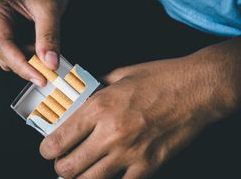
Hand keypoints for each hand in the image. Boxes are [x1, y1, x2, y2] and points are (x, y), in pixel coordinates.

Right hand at [0, 0, 68, 85]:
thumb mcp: (47, 7)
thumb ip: (49, 35)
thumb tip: (51, 63)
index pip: (5, 48)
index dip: (23, 67)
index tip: (42, 78)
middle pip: (6, 56)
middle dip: (28, 65)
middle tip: (50, 68)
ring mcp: (0, 27)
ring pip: (12, 55)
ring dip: (31, 60)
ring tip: (47, 51)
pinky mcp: (10, 31)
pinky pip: (18, 49)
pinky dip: (32, 54)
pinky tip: (42, 48)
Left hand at [39, 42, 239, 177]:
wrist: (196, 89)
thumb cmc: (160, 79)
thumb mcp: (120, 76)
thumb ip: (96, 90)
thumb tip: (81, 99)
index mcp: (99, 108)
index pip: (58, 139)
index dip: (47, 149)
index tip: (48, 149)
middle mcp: (110, 133)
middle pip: (68, 167)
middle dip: (60, 167)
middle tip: (62, 162)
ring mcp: (129, 153)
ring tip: (79, 172)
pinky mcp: (148, 165)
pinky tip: (107, 175)